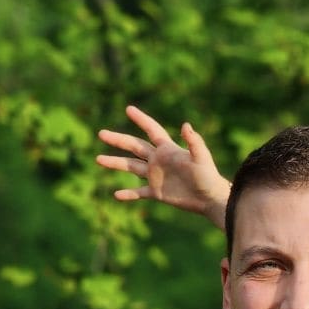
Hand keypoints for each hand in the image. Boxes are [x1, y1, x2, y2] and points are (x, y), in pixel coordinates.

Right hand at [95, 104, 230, 225]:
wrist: (210, 199)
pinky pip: (139, 192)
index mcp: (168, 149)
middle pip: (134, 146)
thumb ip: (194, 142)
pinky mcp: (157, 193)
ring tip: (98, 159)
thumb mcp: (202, 158)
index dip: (141, 119)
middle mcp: (159, 160)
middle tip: (101, 133)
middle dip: (118, 140)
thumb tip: (185, 125)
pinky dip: (128, 194)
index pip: (152, 130)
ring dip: (115, 163)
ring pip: (131, 167)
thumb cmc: (209, 177)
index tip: (129, 108)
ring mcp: (156, 176)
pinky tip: (116, 194)